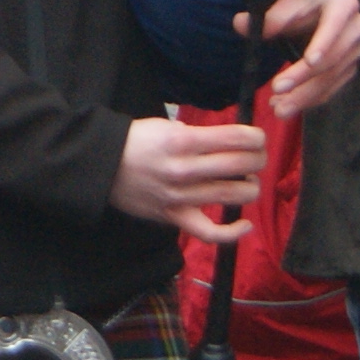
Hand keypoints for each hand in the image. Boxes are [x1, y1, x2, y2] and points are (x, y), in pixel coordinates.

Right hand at [115, 114, 266, 233]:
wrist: (101, 165)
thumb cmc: (136, 142)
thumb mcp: (168, 126)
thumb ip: (200, 135)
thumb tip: (233, 142)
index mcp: (183, 141)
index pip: (236, 138)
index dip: (256, 137)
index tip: (257, 138)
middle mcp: (185, 169)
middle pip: (241, 164)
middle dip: (258, 158)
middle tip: (256, 156)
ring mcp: (181, 196)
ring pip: (234, 195)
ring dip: (250, 186)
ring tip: (248, 181)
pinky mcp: (175, 217)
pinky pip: (209, 232)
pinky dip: (232, 232)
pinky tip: (246, 224)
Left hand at [254, 0, 359, 116]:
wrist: (322, 13)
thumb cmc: (304, 7)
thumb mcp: (287, 6)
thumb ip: (268, 17)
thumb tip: (241, 23)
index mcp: (342, 4)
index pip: (334, 23)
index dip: (323, 43)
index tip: (309, 61)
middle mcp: (355, 29)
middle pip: (333, 57)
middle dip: (304, 77)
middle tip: (277, 90)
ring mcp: (354, 52)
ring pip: (331, 78)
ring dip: (304, 96)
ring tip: (278, 108)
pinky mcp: (348, 70)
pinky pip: (331, 89)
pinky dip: (309, 100)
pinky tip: (286, 106)